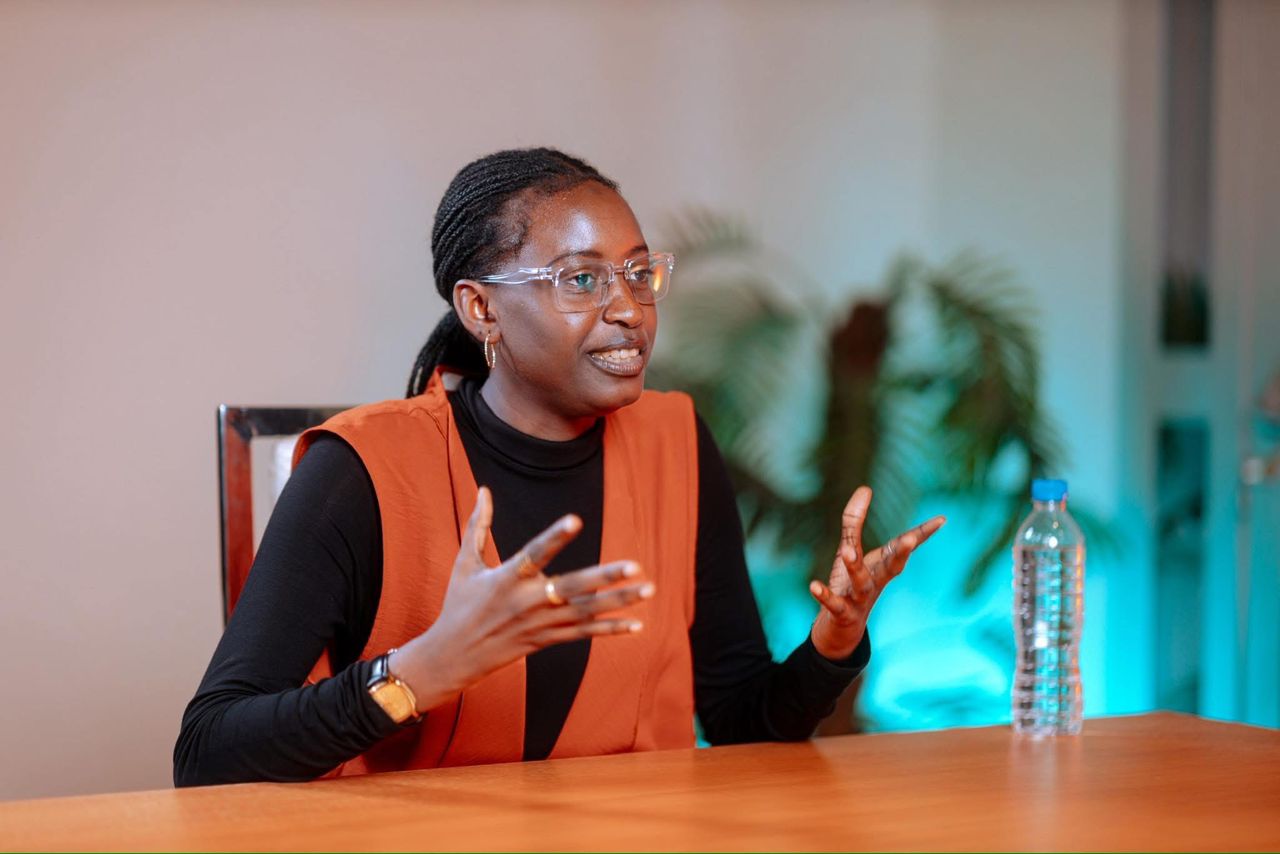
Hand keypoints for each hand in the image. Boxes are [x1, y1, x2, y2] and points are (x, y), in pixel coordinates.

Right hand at [391, 487, 651, 713]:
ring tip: (648, 589)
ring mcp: (540, 623)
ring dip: (619, 602)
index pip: (535, 554)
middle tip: (636, 566)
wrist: (453, 656)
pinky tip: (637, 624)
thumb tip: (484, 489)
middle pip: (573, 588)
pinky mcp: (547, 639)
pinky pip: (583, 634)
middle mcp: (528, 602)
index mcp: (507, 578)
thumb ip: (478, 525)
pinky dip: (610, 629)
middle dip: (605, 578)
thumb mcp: (465, 563)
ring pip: (586, 612)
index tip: (576, 520)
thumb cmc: (459, 603)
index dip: (555, 537)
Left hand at [809, 486, 944, 660]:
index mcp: (881, 566)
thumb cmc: (850, 585)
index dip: (922, 534)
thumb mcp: (850, 550)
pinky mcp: (841, 613)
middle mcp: (875, 582)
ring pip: (861, 583)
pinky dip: (825, 596)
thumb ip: (854, 522)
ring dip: (855, 567)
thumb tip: (865, 488)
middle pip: (892, 567)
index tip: (942, 519)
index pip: (903, 547)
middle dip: (901, 554)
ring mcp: (859, 599)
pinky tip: (813, 586)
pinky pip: (834, 604)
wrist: (841, 629)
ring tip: (847, 551)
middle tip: (911, 540)